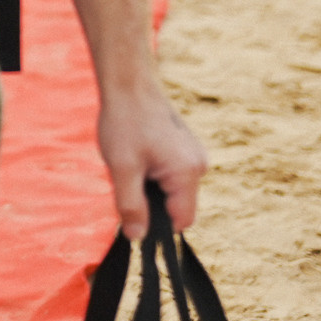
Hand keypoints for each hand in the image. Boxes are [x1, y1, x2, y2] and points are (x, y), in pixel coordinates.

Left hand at [97, 83, 208, 239]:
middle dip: (150, 201)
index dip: (157, 224)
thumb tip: (137, 237)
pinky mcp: (185, 147)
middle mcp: (198, 165)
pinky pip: (171, 173)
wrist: (128, 83)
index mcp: (188, 173)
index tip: (134, 213)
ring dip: (150, 184)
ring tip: (131, 159)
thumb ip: (130, 205)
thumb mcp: (121, 168)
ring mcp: (194, 155)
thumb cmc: (124, 122)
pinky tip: (137, 152)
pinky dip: (153, 171)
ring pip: (172, 189)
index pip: (181, 221)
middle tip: (127, 177)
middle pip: (176, 205)